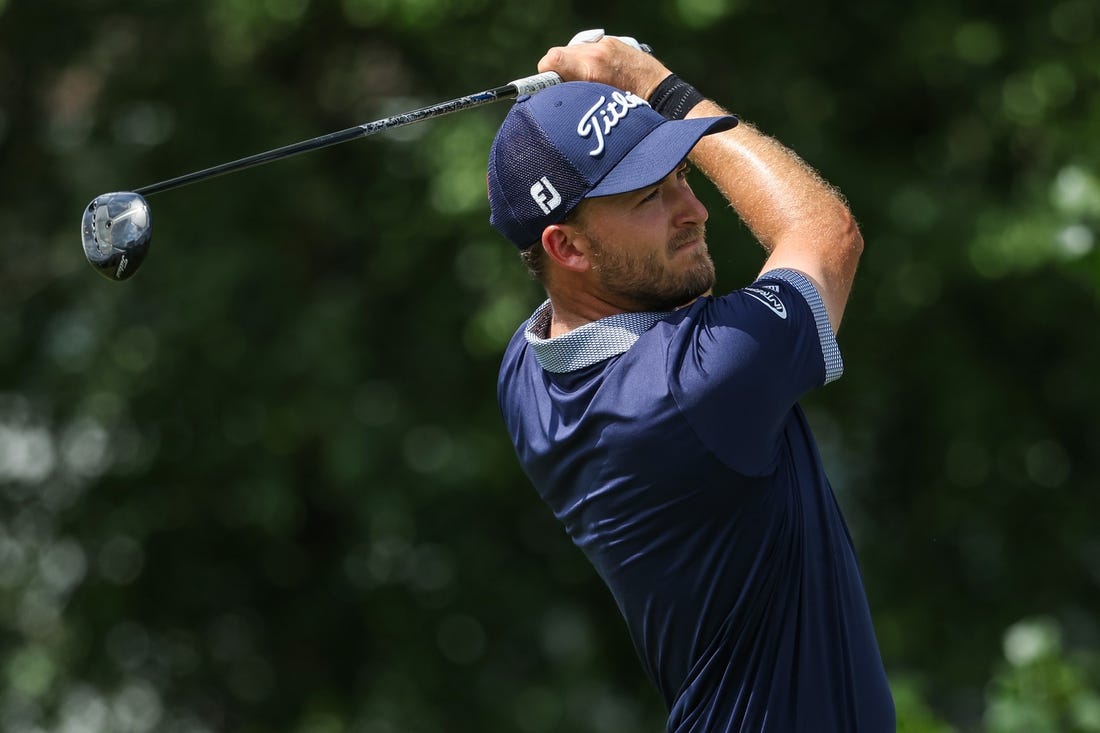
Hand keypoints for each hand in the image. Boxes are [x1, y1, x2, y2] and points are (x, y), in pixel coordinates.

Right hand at [536, 31, 671, 100]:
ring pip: (571, 51)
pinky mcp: (610, 41)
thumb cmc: (629, 108)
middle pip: (557, 55)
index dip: (543, 75)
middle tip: (565, 89)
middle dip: (556, 72)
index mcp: (591, 72)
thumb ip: (573, 96)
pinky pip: (586, 48)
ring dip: (571, 65)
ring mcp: (603, 45)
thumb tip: (550, 97)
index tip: (544, 88)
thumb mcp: (597, 106)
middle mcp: (595, 54)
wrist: (659, 91)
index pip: (550, 61)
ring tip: (584, 82)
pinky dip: (585, 60)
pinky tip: (596, 73)